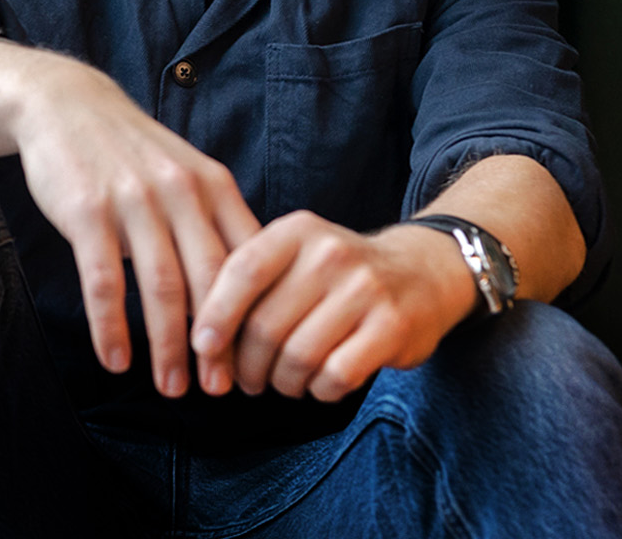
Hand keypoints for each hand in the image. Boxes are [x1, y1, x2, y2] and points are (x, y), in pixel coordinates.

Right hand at [11, 56, 261, 397]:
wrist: (67, 105)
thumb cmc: (132, 151)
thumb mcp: (186, 173)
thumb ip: (214, 223)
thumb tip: (246, 293)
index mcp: (212, 185)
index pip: (247, 261)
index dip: (255, 316)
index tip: (257, 360)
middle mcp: (180, 192)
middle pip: (210, 282)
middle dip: (218, 344)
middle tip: (219, 390)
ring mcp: (134, 201)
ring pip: (161, 289)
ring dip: (168, 347)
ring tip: (172, 388)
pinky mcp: (88, 211)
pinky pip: (104, 282)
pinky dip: (111, 328)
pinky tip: (115, 360)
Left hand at [189, 211, 475, 402]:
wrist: (420, 271)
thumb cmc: (338, 274)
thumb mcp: (296, 255)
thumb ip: (252, 283)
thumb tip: (201, 339)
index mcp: (297, 230)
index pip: (241, 271)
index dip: (215, 315)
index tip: (201, 348)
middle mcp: (329, 252)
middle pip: (265, 326)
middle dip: (247, 365)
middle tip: (247, 380)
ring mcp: (364, 288)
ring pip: (297, 357)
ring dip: (282, 383)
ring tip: (284, 381)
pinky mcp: (391, 326)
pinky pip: (335, 376)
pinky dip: (320, 390)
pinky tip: (321, 382)